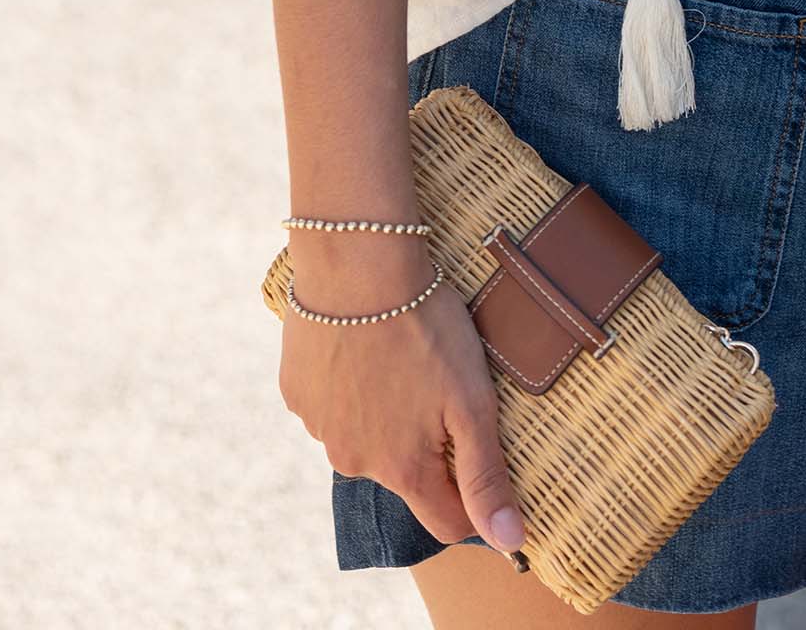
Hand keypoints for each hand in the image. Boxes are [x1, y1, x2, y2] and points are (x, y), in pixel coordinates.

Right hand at [278, 240, 525, 553]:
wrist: (357, 264)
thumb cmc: (425, 327)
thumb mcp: (471, 400)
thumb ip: (486, 475)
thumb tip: (509, 541)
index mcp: (402, 469)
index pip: (445, 520)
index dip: (471, 501)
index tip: (479, 460)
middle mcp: (354, 461)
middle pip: (403, 473)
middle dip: (424, 442)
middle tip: (439, 382)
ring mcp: (319, 427)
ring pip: (364, 436)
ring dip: (384, 411)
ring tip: (400, 356)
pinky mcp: (296, 392)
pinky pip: (331, 403)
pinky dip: (348, 385)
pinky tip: (363, 345)